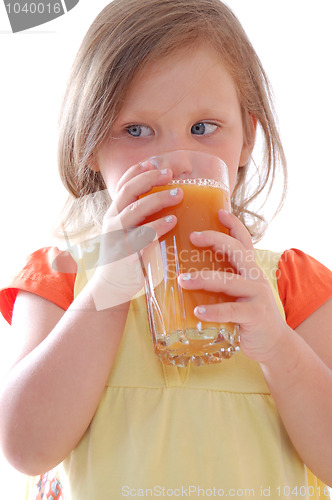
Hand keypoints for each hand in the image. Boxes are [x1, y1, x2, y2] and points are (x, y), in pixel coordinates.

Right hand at [91, 161, 182, 308]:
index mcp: (114, 214)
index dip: (137, 171)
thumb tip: (168, 200)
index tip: (154, 162)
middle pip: (129, 192)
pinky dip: (157, 227)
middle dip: (150, 179)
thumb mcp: (128, 233)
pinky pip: (142, 238)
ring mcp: (117, 238)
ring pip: (135, 211)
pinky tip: (172, 222)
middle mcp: (113, 222)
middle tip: (171, 174)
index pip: (123, 185)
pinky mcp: (125, 255)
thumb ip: (141, 218)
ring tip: (178, 194)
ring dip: (158, 200)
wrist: (112, 289)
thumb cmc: (127, 257)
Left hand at [178, 210, 289, 361]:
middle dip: (214, 239)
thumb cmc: (246, 315)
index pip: (243, 240)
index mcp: (249, 269)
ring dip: (204, 279)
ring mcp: (256, 295)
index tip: (219, 211)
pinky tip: (198, 311)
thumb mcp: (237, 293)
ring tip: (182, 280)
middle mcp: (254, 277)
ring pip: (230, 281)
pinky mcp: (255, 315)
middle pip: (237, 251)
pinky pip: (232, 311)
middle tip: (192, 236)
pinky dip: (214, 311)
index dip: (233, 224)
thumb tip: (184, 274)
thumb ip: (220, 282)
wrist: (273, 342)